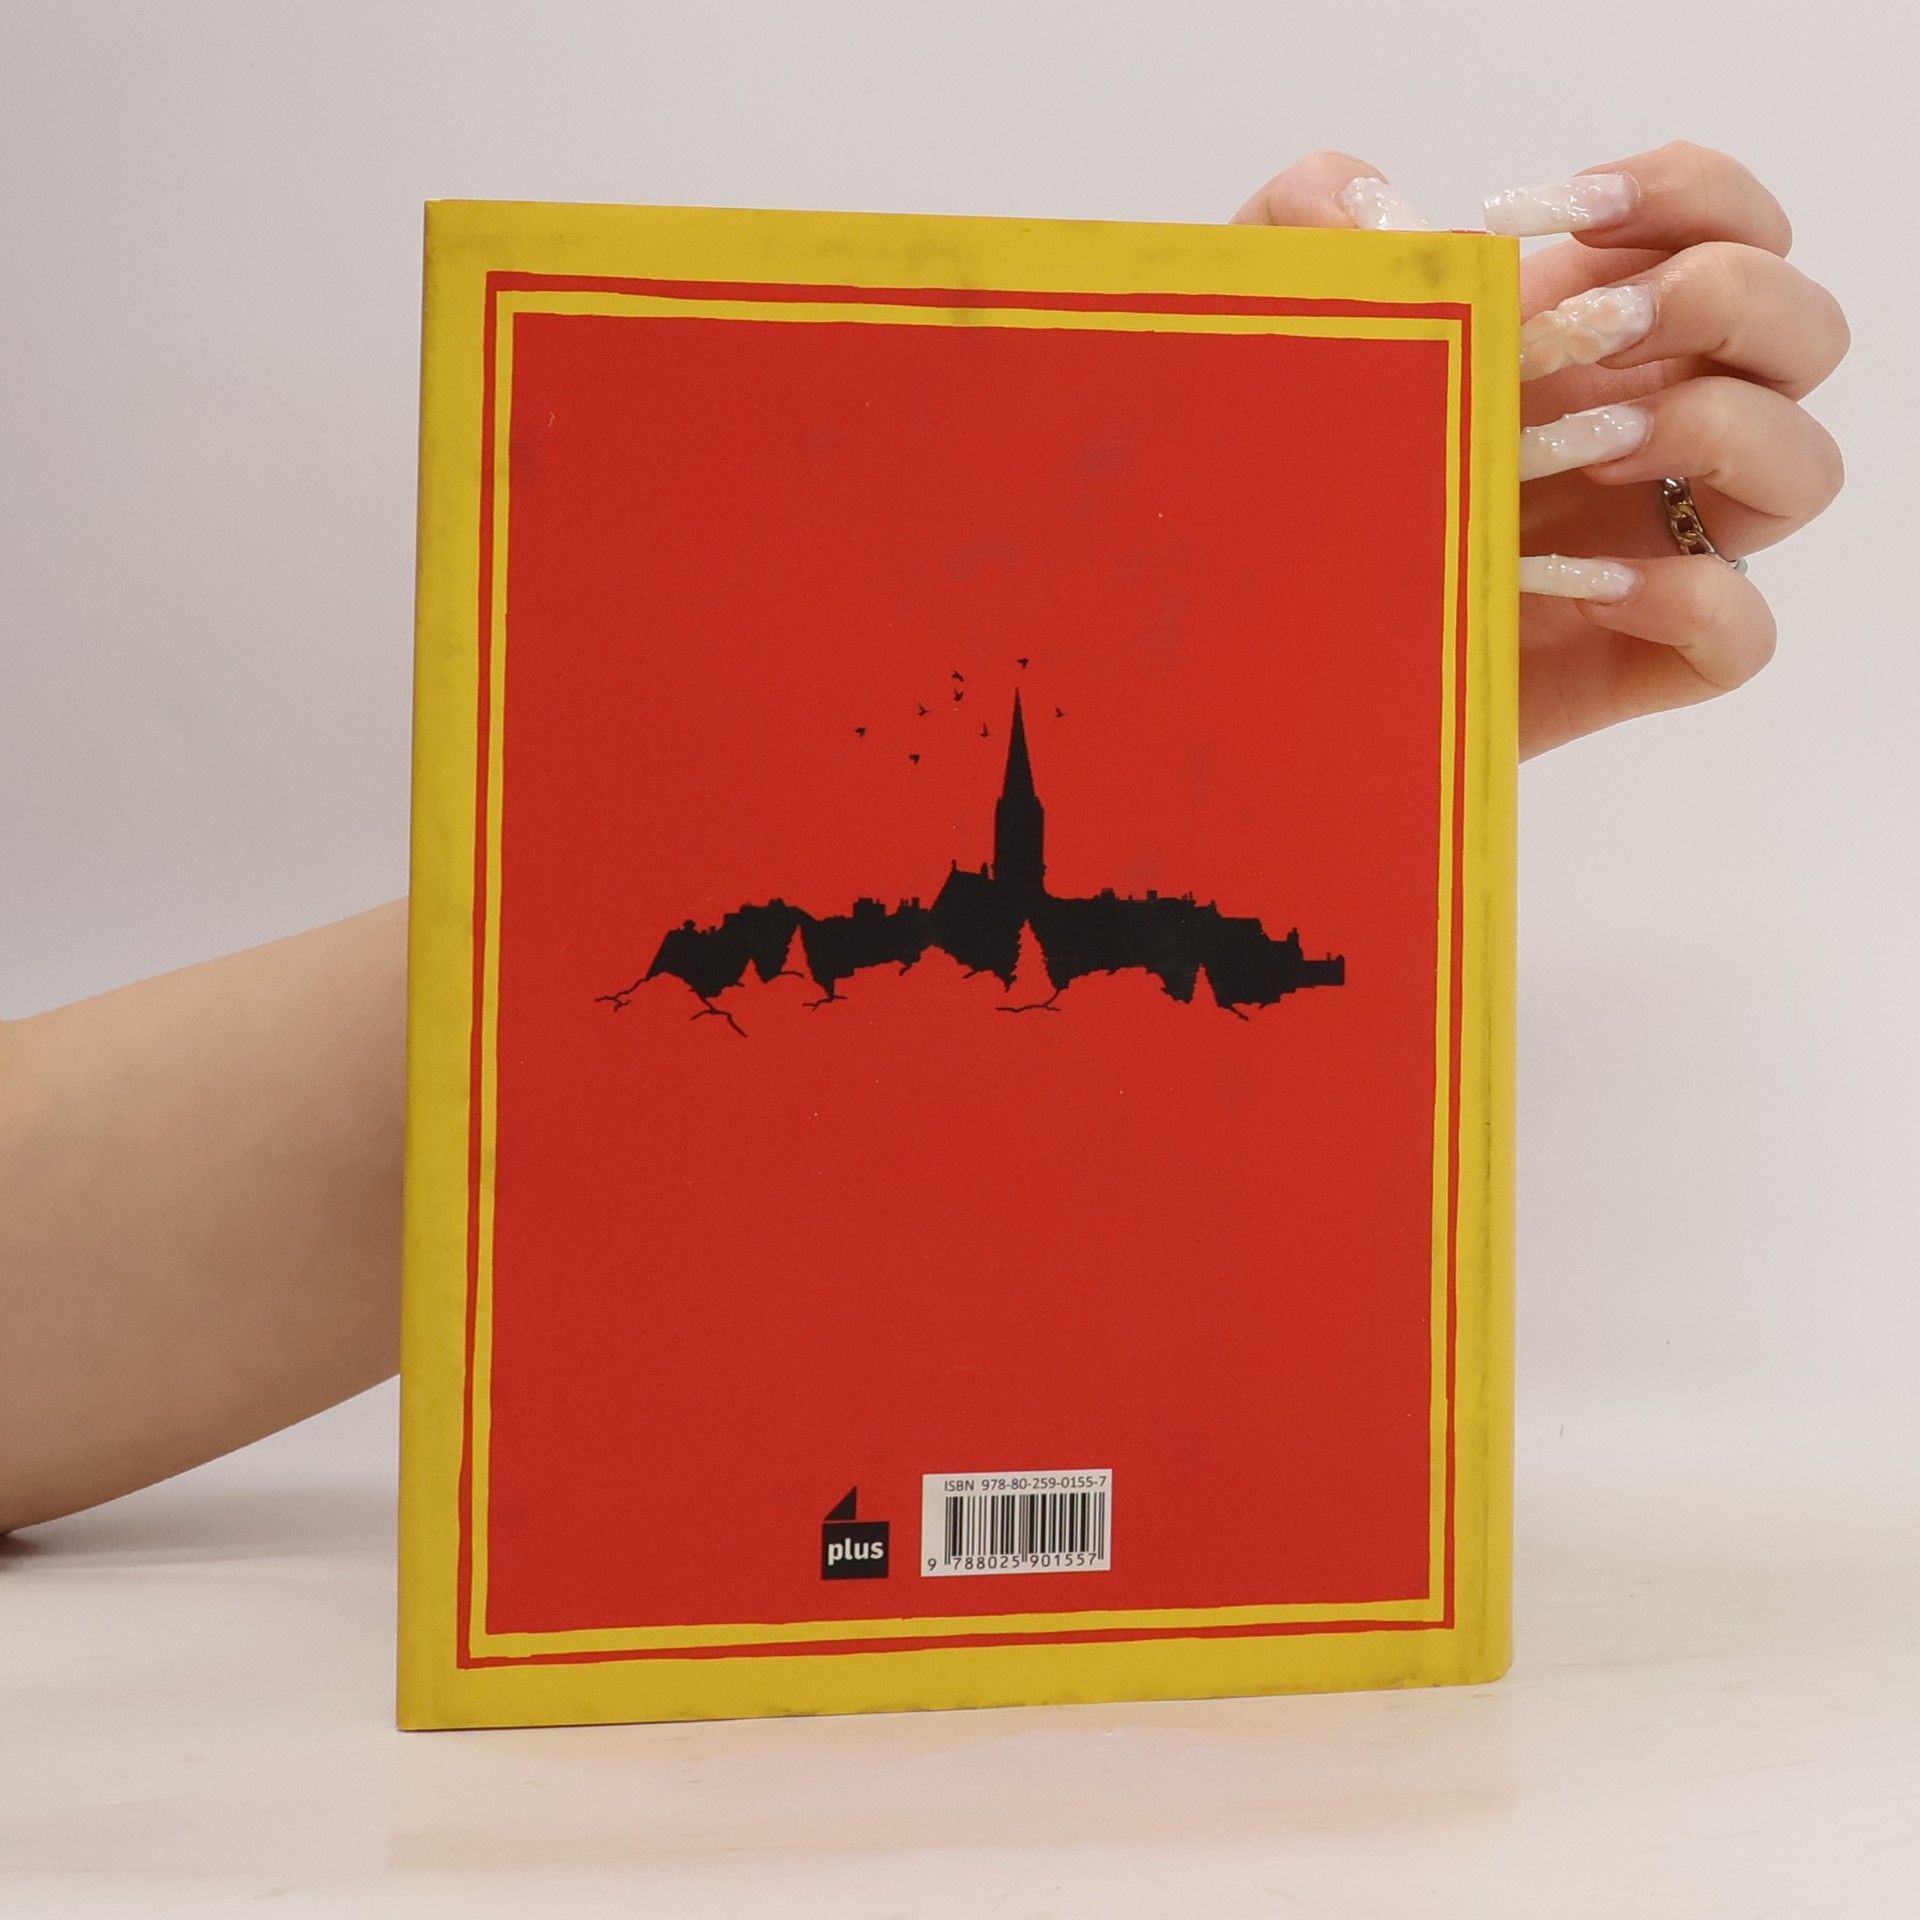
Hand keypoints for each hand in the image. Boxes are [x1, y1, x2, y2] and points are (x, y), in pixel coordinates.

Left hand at [1232, 144, 1849, 756]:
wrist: (1229, 657)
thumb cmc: (1261, 497)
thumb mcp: (1257, 349)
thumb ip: (1294, 239)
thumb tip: (1373, 203)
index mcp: (1580, 341)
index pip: (1725, 228)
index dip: (1684, 195)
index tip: (1545, 215)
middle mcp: (1638, 433)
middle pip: (1802, 331)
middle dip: (1718, 302)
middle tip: (1578, 338)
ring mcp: (1643, 548)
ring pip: (1801, 471)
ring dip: (1709, 433)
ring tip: (1562, 452)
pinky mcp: (1623, 664)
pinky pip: (1741, 634)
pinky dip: (1685, 599)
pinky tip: (1563, 583)